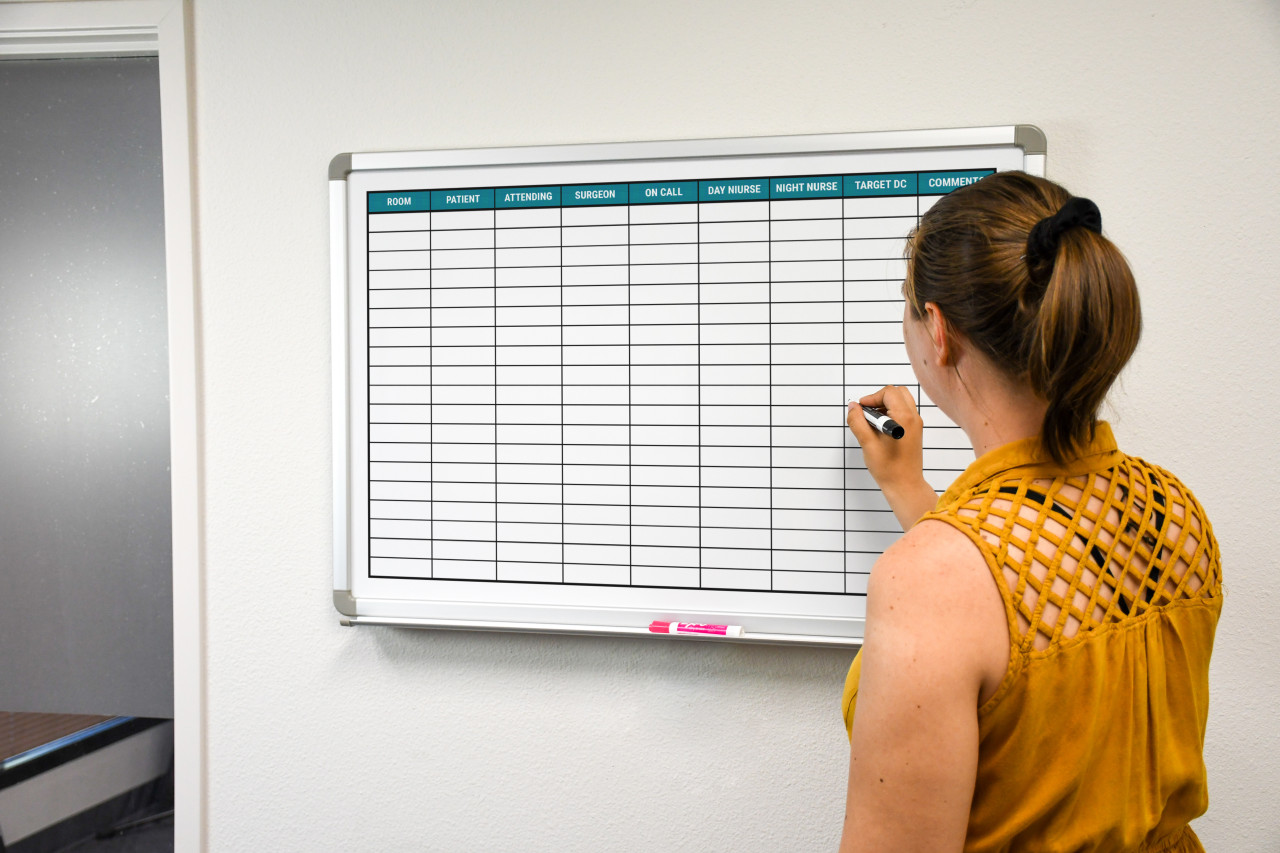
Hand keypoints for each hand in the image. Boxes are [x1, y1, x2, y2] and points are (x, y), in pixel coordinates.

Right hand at [847, 386, 936, 528]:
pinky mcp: (915, 431)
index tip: (861, 409)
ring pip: (901, 401)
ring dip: (885, 406)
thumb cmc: (890, 469)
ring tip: (873, 422)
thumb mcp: (867, 443)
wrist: (904, 485)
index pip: (889, 392)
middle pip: (897, 392)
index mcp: (904, 418)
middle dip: (880, 398)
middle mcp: (913, 418)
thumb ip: (858, 421)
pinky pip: (904, 412)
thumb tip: (853, 407)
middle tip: (868, 412)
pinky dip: (891, 413)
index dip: (872, 397)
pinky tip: (880, 429)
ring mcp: (916, 424)